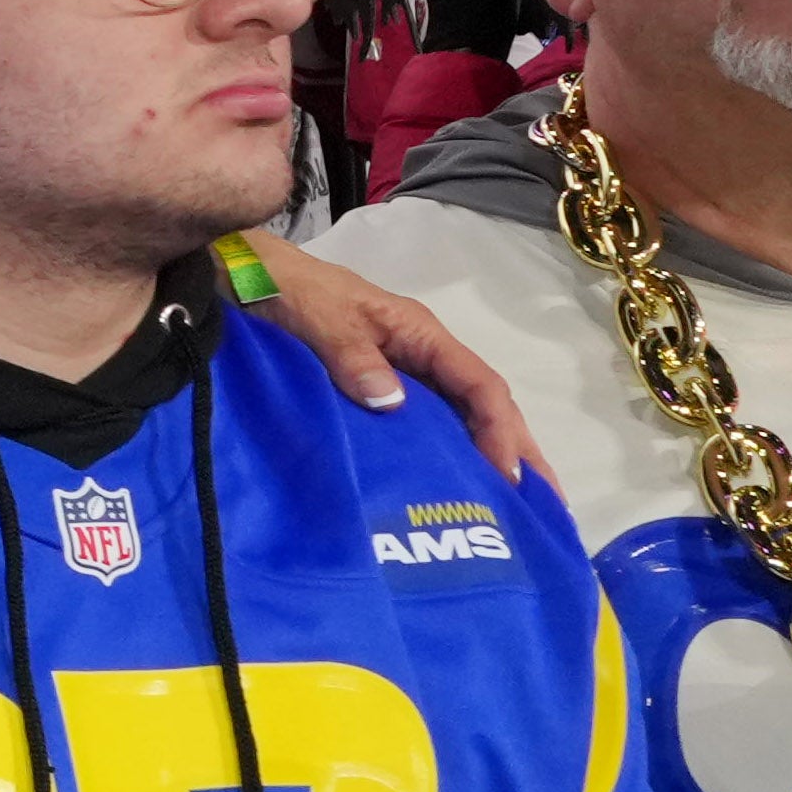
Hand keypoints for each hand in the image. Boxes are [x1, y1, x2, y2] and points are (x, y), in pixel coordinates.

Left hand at [228, 242, 545, 484]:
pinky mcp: (376, 392)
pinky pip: (424, 427)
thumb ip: (353, 356)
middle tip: (546, 509)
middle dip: (517, 452)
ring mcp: (402, 375)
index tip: (507, 476)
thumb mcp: (321, 318)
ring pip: (460, 420)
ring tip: (516, 513)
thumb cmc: (290, 291)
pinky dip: (446, 457)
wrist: (245, 278)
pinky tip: (452, 492)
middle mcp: (422, 357)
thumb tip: (393, 403)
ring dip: (489, 460)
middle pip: (484, 407)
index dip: (498, 431)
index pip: (479, 386)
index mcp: (421, 335)